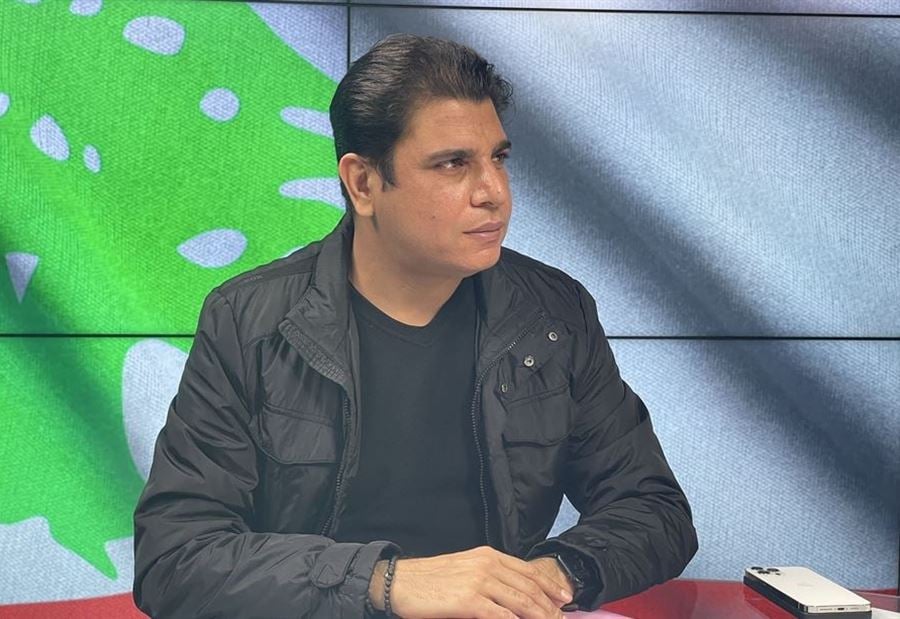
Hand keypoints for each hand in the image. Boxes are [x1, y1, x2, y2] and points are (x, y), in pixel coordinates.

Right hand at [367, 545, 572, 618]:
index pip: (527, 571)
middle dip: (549, 606)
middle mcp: (487, 565)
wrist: (400, 581)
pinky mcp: (468, 601)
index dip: (549, 586)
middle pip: (529, 588)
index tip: (564, 598)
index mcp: (487, 555)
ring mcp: (478, 582)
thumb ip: (489, 576)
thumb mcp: (464, 568)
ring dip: (540, 616)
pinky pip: (501, 616)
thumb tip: (512, 593)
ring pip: (521, 602)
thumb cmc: (430, 579)